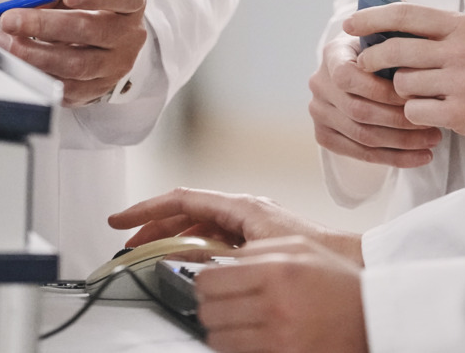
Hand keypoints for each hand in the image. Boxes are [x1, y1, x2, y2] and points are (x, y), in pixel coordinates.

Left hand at [0, 0, 145, 106]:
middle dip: (46, 25)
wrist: (94, 33)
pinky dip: (39, 76)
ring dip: (36, 55)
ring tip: (8, 43)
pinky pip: (67, 88)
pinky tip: (19, 63)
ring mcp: (117, 65)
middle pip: (92, 30)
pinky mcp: (98, 89)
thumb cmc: (81, 2)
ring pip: (77, 65)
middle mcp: (130, 33)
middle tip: (10, 20)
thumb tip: (28, 1)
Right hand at [108, 188, 363, 266]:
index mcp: (239, 206)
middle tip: (128, 244)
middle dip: (153, 226)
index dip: (146, 210)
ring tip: (148, 254)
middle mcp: (241, 210)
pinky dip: (190, 247)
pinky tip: (182, 262)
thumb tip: (186, 265)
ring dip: (170, 237)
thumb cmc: (309, 251)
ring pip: (197, 225)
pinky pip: (212, 238)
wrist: (344, 260)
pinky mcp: (253, 238)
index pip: (181, 200)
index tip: (120, 220)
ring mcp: (247, 223)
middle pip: (185, 212)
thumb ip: (219, 257)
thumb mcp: (256, 255)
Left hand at [196, 235, 367, 352]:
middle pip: (208, 310)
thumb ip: (259, 249)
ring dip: (222, 329)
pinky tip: (251, 336)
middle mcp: (274, 306)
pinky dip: (237, 346)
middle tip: (225, 302)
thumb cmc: (339, 283)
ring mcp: (276, 339)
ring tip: (239, 321)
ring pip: (217, 338)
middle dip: (211, 305)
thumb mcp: (303, 248)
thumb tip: (224, 259)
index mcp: (277, 271)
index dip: (205, 281)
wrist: (371, 319)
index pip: (210, 279)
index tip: (212, 282)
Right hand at [310, 29, 443, 167]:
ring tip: (433, 142)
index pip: (350, 77)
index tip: (418, 97)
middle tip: (435, 127)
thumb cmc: (382, 51)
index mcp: (333, 54)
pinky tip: (420, 157)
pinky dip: (393, 158)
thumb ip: (398, 47)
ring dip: (402, 144)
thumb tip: (427, 66)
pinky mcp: (323, 135)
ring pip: (362, 136)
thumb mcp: (387, 39)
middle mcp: (319, 84)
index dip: (384, 91)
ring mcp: (318, 112)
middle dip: (400, 122)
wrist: (358, 68)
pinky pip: (360, 154)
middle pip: (359, 111)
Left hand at [347, 2, 464, 150]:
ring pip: (401, 84)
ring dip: (402, 92)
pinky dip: (416, 114)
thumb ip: (433, 29)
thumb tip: (385, 17)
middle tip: (367, 66)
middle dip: (373, 60)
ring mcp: (460, 81)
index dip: (371, 18)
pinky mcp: (460, 112)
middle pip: (394, 51)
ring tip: (422, 94)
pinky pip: (414, 111)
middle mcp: (460, 49)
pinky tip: (433, 112)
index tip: (349, 24)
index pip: (405, 15)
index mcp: (460, 26)